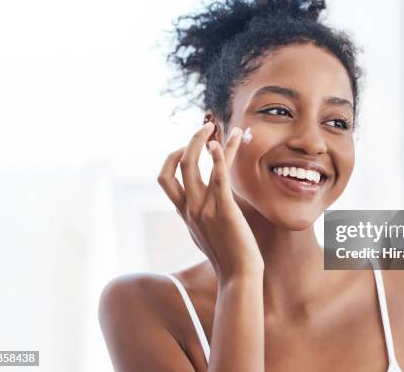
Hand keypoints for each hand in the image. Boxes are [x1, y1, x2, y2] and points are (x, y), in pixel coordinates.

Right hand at [158, 122, 263, 281]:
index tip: (187, 147)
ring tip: (216, 126)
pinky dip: (220, 157)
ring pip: (194, 166)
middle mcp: (190, 208)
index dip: (172, 158)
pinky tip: (223, 143)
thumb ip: (199, 219)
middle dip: (190, 142)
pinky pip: (218, 178)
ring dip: (205, 141)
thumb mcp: (205, 235)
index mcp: (185, 213)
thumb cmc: (228, 256)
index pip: (165, 179)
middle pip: (178, 166)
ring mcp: (204, 209)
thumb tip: (200, 210)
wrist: (239, 276)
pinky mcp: (224, 210)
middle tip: (206, 127)